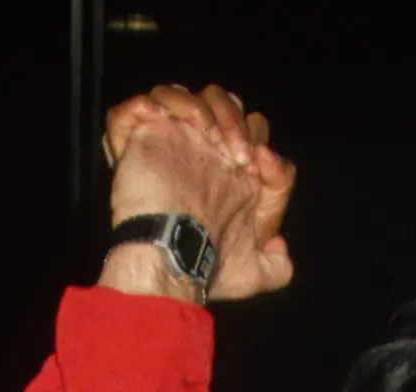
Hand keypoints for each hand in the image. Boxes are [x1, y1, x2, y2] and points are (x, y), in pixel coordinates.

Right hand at [101, 83, 294, 301]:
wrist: (172, 255)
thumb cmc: (206, 264)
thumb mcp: (253, 274)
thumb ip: (277, 266)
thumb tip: (278, 245)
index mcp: (227, 175)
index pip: (254, 132)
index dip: (264, 145)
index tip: (259, 166)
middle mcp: (198, 155)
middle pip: (223, 101)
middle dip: (235, 118)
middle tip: (235, 154)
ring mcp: (168, 144)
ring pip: (183, 93)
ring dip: (201, 106)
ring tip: (208, 135)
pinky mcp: (137, 141)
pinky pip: (138, 104)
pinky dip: (152, 105)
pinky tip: (170, 123)